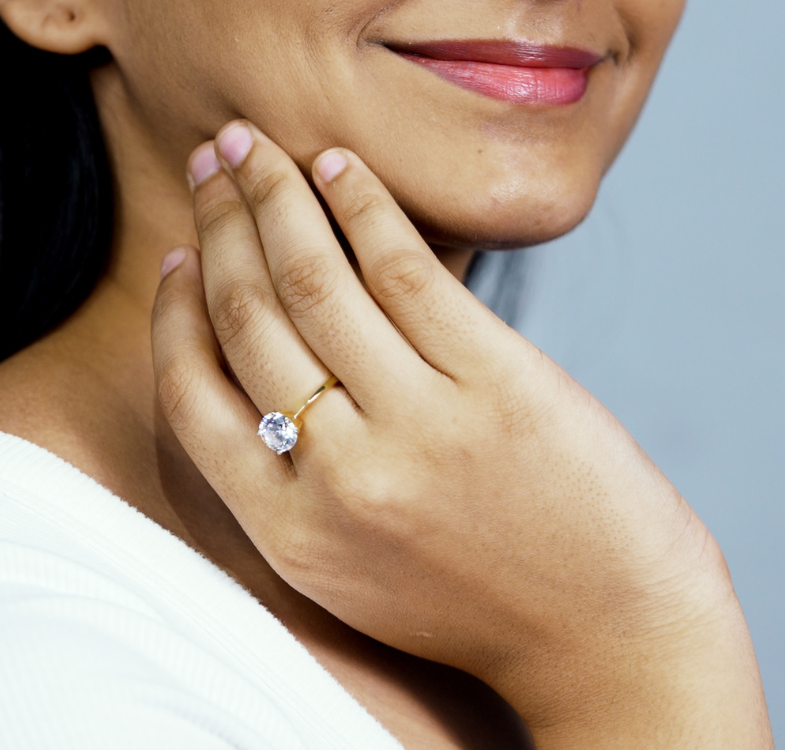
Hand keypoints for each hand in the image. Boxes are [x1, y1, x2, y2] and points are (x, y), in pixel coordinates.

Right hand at [151, 121, 772, 749]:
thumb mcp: (349, 567)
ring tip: (255, 147)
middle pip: (248, 315)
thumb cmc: (478, 598)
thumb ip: (290, 478)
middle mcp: (340, 475)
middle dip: (218, 223)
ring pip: (313, 278)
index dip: (174, 311)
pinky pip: (404, 268)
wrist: (609, 637)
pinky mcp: (494, 378)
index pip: (192, 397)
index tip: (179, 253)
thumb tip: (259, 353)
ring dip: (274, 196)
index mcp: (290, 531)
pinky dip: (361, 205)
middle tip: (208, 163)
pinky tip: (339, 167)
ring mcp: (419, 423)